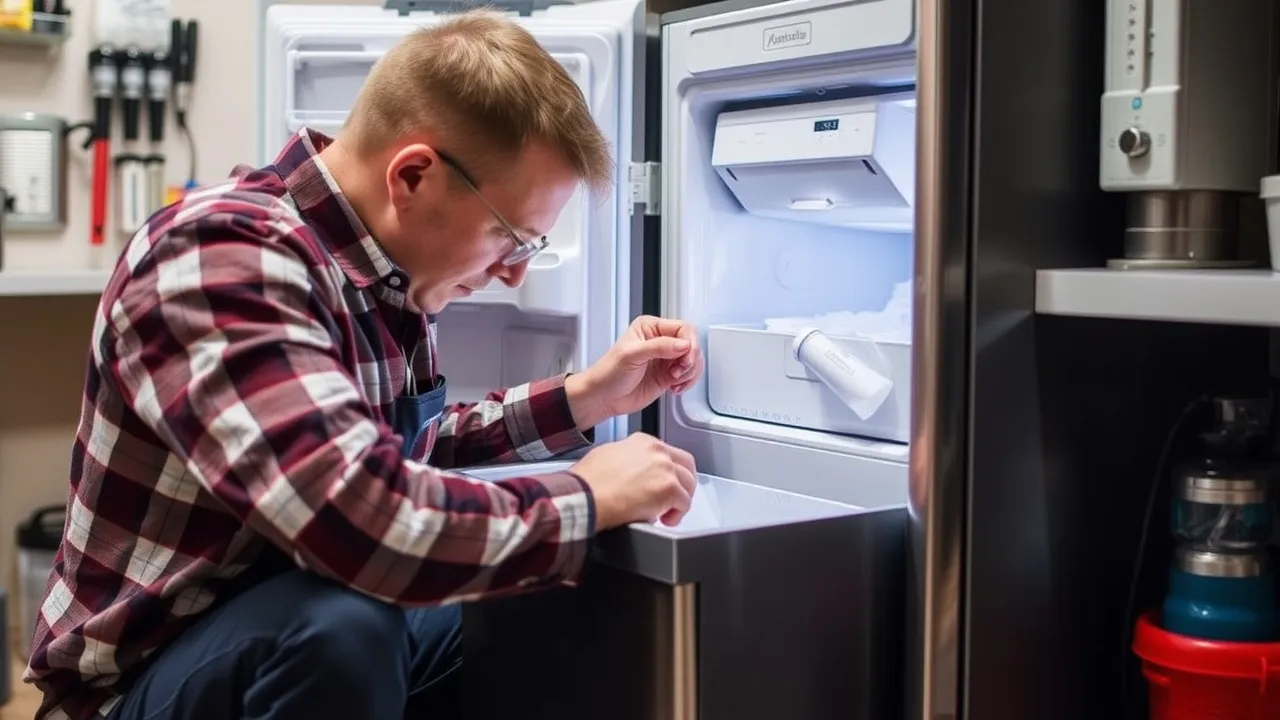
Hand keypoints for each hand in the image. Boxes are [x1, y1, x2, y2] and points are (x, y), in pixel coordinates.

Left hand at [565, 316, 703, 428]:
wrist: (603, 398)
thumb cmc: (608, 373)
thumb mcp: (631, 355)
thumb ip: (659, 347)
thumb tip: (683, 344)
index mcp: (650, 327)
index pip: (683, 328)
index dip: (689, 343)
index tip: (685, 357)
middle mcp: (661, 341)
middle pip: (692, 344)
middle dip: (690, 359)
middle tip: (678, 370)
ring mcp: (666, 359)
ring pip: (694, 360)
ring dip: (689, 372)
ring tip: (674, 380)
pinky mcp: (669, 375)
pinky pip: (689, 375)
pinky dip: (688, 382)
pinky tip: (675, 387)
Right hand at [570, 433, 697, 528]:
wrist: (586, 496)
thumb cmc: (588, 481)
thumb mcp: (607, 456)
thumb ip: (627, 460)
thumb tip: (633, 474)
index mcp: (643, 442)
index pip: (667, 454)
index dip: (667, 472)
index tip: (661, 484)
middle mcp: (657, 451)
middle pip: (686, 465)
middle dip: (683, 483)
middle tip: (674, 498)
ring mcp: (666, 469)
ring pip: (688, 484)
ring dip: (680, 500)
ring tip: (666, 513)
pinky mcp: (669, 489)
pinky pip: (684, 504)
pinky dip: (677, 514)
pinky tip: (664, 520)